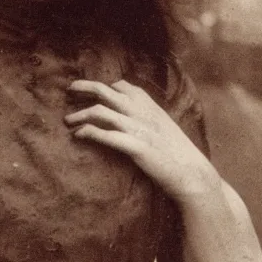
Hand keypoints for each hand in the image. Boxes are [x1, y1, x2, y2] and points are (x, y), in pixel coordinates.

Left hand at [64, 79, 220, 204]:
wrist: (194, 175)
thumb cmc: (177, 154)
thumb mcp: (164, 128)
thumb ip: (147, 118)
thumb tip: (128, 115)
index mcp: (151, 108)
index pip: (124, 86)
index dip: (105, 86)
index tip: (92, 91)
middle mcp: (144, 114)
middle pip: (107, 92)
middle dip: (85, 86)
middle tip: (69, 89)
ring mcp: (139, 129)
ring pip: (100, 112)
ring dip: (79, 114)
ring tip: (68, 121)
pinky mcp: (136, 147)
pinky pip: (106, 135)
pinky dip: (88, 133)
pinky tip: (78, 135)